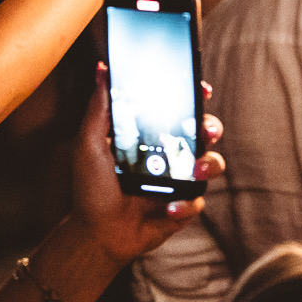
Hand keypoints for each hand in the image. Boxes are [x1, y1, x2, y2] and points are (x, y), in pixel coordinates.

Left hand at [72, 68, 224, 261]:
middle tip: (204, 130)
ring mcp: (179, 179)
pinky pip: (198, 200)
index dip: (194, 95)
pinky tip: (169, 207)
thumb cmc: (92, 187)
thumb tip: (101, 68)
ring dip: (208, 164)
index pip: (178, 108)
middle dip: (211, 126)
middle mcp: (169, 153)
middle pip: (203, 131)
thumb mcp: (90, 144)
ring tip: (195, 170)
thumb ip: (99, 107)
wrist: (98, 233)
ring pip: (211, 163)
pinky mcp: (183, 205)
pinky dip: (186, 204)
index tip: (201, 88)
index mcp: (150, 134)